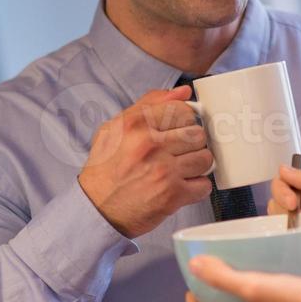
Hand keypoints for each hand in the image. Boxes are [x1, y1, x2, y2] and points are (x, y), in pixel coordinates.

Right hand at [78, 84, 213, 237]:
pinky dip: (196, 187)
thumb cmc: (106, 168)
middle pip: (197, 133)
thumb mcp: (116, 128)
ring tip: (182, 169)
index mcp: (136, 124)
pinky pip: (204, 185)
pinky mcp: (172, 195)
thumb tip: (183, 92)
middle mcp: (150, 144)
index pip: (182, 110)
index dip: (184, 121)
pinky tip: (182, 186)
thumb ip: (149, 104)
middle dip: (191, 143)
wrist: (96, 209)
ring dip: (197, 165)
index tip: (179, 130)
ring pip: (205, 158)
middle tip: (179, 152)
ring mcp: (163, 170)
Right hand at [267, 165, 300, 291]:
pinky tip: (295, 243)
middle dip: (281, 202)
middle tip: (295, 211)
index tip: (292, 199)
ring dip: (283, 223)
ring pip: (276, 222)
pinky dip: (283, 242)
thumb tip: (283, 169)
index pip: (286, 182)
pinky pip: (284, 245)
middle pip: (277, 200)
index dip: (283, 187)